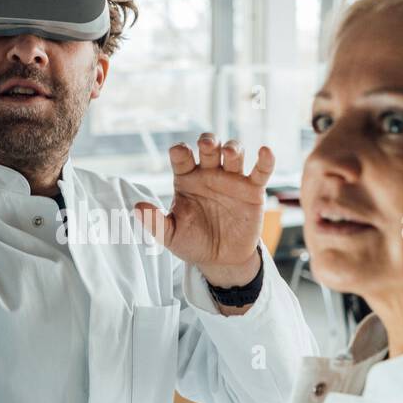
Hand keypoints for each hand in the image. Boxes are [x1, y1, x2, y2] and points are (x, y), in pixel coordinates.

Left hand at [134, 134, 273, 288]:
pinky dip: (265, 160)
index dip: (180, 152)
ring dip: (233, 147)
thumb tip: (137, 208)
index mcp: (186, 179)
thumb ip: (155, 222)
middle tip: (206, 143)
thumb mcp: (171, 236)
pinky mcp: (253, 190)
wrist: (221, 261)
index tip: (180, 154)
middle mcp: (209, 174)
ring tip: (229, 152)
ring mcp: (232, 180)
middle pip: (209, 147)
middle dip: (208, 141)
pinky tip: (265, 151)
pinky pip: (261, 171)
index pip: (181, 156)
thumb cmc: (193, 243)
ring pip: (234, 153)